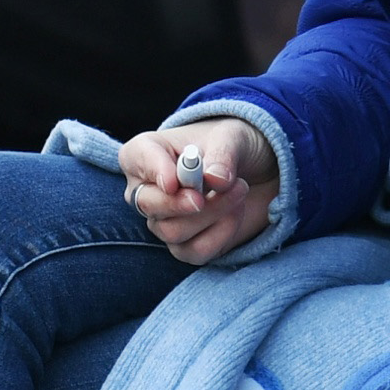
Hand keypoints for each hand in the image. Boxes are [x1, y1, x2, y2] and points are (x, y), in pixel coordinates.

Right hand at [121, 118, 277, 265]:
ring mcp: (163, 222)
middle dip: (179, 203)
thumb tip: (215, 179)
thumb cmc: (229, 146)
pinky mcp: (185, 246)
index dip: (153, 170)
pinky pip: (195, 251)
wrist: (252, 173)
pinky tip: (236, 212)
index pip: (136, 158)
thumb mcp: (231, 138)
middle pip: (147, 204)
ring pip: (173, 231)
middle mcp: (147, 190)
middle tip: (204, 197)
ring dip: (212, 213)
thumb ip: (222, 156)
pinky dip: (221, 233)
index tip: (174, 181)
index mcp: (146, 151)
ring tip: (240, 189)